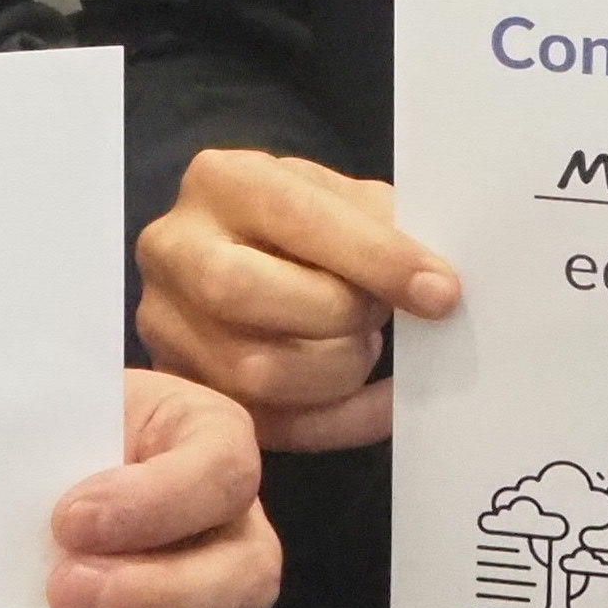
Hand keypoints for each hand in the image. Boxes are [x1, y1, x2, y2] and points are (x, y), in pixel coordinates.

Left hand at [45, 370, 281, 607]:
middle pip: (251, 574)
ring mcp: (212, 600)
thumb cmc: (46, 434)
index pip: (227, 471)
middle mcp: (231, 524)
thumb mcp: (55, 413)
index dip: (158, 502)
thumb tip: (32, 496)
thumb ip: (52, 437)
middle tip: (62, 589)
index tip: (69, 519)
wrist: (17, 479)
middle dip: (156, 593)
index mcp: (208, 439)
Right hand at [136, 147, 458, 451]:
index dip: (374, 256)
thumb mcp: (337, 197)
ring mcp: (166, 325)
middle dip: (338, 314)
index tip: (441, 290)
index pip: (295, 216)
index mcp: (220, 181)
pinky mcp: (187, 388)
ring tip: (362, 343)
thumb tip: (432, 283)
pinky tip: (380, 402)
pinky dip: (342, 420)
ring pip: (256, 371)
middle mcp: (174, 248)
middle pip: (244, 292)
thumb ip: (379, 225)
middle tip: (381, 315)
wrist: (246, 254)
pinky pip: (271, 425)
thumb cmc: (305, 224)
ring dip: (338, 368)